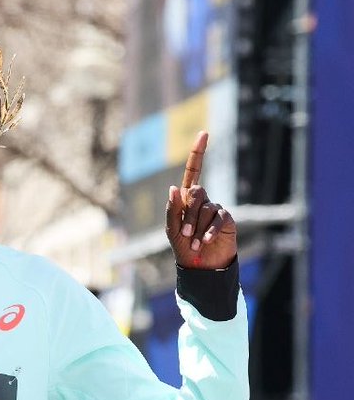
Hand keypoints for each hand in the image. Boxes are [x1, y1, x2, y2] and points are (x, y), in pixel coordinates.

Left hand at [165, 131, 236, 269]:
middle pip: (196, 193)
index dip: (198, 153)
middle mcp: (203, 200)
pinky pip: (218, 218)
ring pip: (206, 208)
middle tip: (185, 234)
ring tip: (194, 242)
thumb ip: (173, 209)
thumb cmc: (183, 246)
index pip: (194, 171)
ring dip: (197, 227)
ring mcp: (216, 209)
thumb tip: (174, 187)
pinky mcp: (227, 219)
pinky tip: (205, 241)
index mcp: (187, 198)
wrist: (199, 265)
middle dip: (188, 214)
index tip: (204, 133)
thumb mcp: (172, 229)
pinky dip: (209, 230)